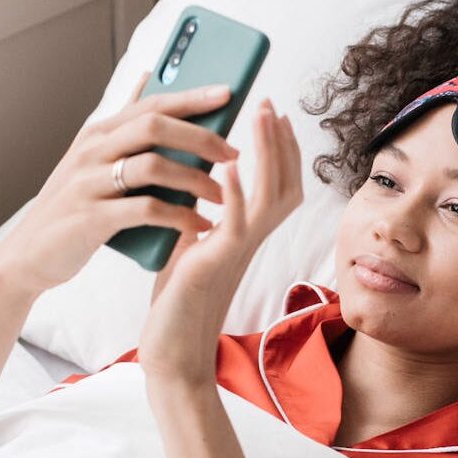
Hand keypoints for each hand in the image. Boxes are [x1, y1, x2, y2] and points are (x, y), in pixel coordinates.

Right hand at [0, 70, 238, 299]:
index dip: (190, 97)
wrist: (30, 255)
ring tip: (223, 196)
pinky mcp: (92, 218)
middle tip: (233, 153)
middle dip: (200, 137)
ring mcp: (89, 183)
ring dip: (196, 180)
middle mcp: (92, 152)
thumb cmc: (74, 207)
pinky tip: (201, 226)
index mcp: (97, 134)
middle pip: (154, 127)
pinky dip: (179, 217)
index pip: (150, 104)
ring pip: (153, 166)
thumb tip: (148, 77)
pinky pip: (146, 210)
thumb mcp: (92, 160)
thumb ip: (123, 125)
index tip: (228, 94)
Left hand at [138, 98, 302, 386]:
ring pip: (268, 196)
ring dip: (267, 152)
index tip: (274, 115)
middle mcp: (248, 243)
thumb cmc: (179, 308)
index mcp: (242, 237)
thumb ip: (201, 225)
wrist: (173, 354)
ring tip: (263, 115)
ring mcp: (235, 253)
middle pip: (283, 184)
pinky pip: (234, 224)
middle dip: (279, 142)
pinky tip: (234, 163)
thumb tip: (195, 198)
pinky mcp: (215, 264)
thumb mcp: (190, 253)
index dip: (280, 152)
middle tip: (271, 103)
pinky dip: (238, 191)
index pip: (276, 187)